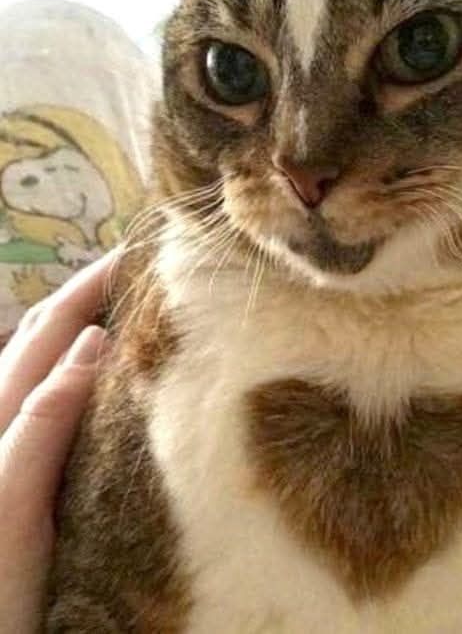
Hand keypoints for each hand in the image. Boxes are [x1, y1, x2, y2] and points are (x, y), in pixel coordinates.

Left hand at [0, 253, 114, 633]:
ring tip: (147, 311)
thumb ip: (40, 422)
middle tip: (155, 271)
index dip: (93, 281)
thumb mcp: (11, 503)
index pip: (54, 326)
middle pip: (54, 336)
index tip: (143, 250)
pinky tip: (129, 380)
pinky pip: (70, 401)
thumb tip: (94, 340)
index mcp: (3, 412)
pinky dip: (101, 373)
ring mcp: (24, 442)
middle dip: (98, 293)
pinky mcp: (40, 469)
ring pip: (61, 366)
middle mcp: (10, 416)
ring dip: (99, 328)